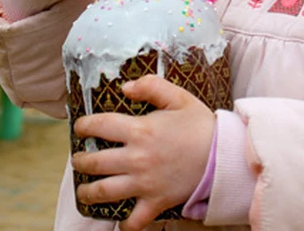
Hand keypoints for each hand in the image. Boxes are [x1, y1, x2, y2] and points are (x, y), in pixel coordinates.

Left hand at [72, 75, 215, 230]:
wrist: (224, 155)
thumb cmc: (201, 126)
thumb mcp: (178, 98)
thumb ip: (151, 86)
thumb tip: (125, 87)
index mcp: (140, 130)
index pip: (99, 126)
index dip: (84, 125)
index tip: (80, 128)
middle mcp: (136, 158)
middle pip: (94, 162)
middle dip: (80, 161)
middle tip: (79, 160)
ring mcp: (144, 183)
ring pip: (105, 192)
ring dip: (88, 192)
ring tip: (84, 190)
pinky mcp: (156, 202)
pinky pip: (135, 220)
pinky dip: (126, 224)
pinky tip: (120, 221)